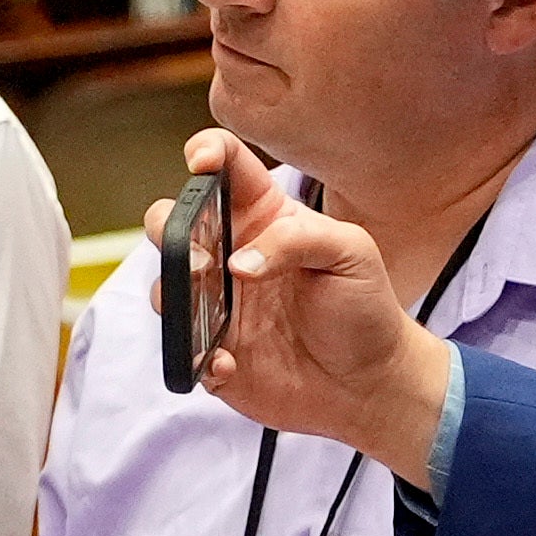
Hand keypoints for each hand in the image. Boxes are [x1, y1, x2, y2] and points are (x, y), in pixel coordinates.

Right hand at [175, 133, 461, 484]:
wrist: (370, 383)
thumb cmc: (364, 308)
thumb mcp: (350, 253)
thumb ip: (297, 239)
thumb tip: (238, 262)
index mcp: (264, 217)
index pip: (225, 167)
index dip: (206, 152)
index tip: (201, 162)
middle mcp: (231, 255)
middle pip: (174, 222)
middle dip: (169, 226)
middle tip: (202, 257)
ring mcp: (218, 304)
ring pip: (166, 285)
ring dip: (173, 291)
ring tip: (207, 308)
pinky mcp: (212, 352)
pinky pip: (182, 350)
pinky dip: (195, 355)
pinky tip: (228, 362)